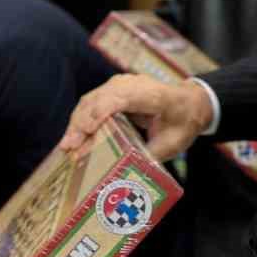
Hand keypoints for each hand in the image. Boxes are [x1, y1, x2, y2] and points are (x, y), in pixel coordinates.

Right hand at [61, 74, 212, 161]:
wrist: (190, 102)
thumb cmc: (183, 122)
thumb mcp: (173, 144)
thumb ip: (150, 155)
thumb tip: (125, 172)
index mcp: (154, 95)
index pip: (122, 97)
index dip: (102, 111)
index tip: (88, 129)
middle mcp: (134, 84)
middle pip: (100, 98)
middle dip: (82, 122)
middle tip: (69, 146)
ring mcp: (121, 85)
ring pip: (91, 100)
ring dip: (77, 123)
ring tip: (67, 146)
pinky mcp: (112, 91)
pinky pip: (92, 103)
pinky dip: (81, 120)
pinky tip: (73, 138)